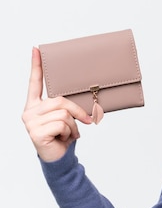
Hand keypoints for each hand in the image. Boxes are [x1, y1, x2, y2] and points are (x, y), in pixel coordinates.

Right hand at [21, 47, 92, 161]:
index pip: (35, 82)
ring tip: (69, 134)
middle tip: (85, 121)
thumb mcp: (68, 117)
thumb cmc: (64, 136)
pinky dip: (70, 132)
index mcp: (35, 105)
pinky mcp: (35, 132)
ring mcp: (30, 122)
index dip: (36, 65)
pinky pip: (62, 124)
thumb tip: (85, 97)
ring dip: (74, 125)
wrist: (60, 158)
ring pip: (63, 113)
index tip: (36, 49)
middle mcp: (29, 111)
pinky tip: (63, 139)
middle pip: (60, 100)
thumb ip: (68, 106)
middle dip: (77, 111)